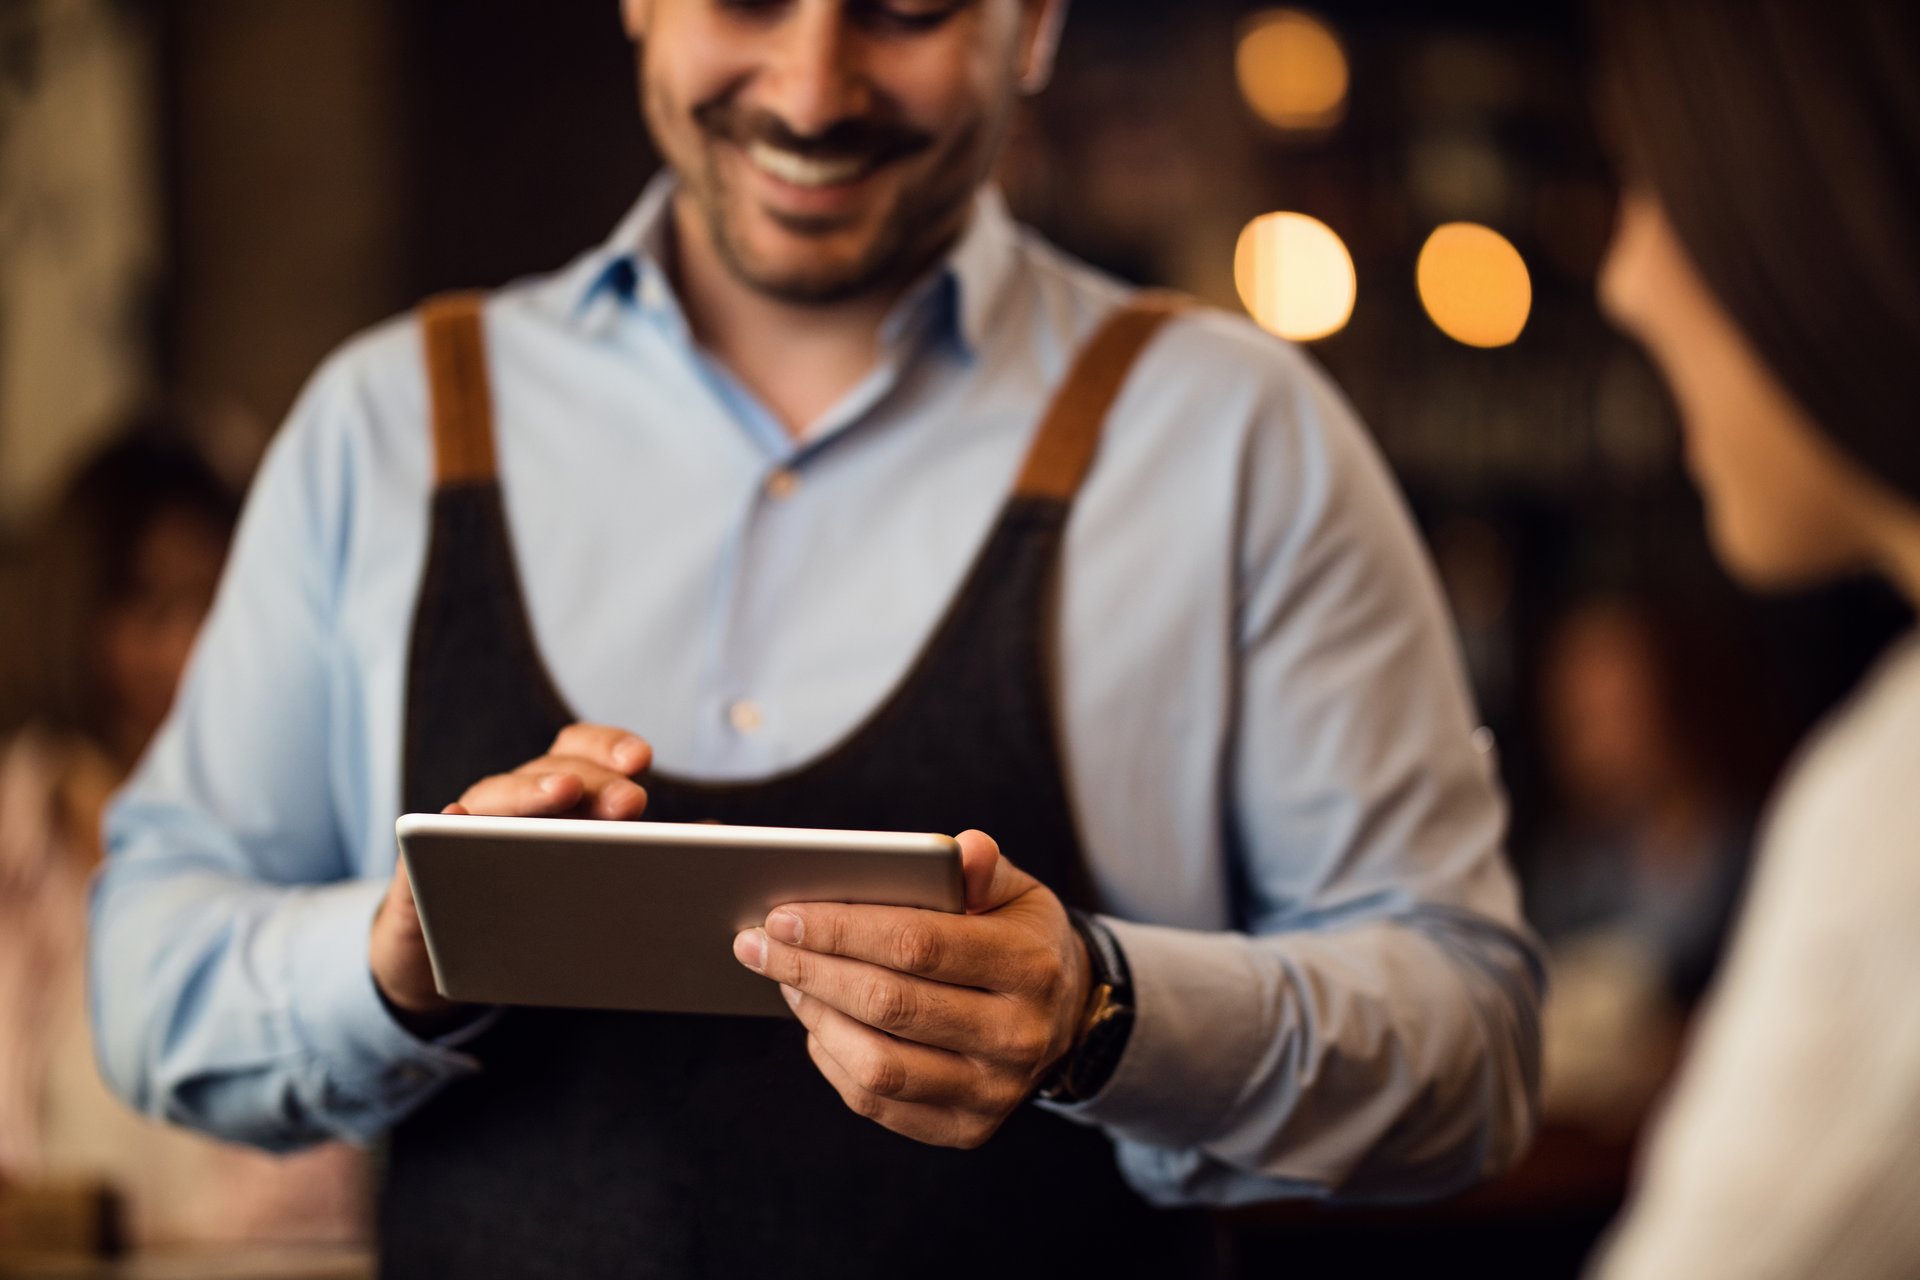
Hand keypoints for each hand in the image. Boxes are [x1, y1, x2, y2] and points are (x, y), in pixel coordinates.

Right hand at [369, 724, 652, 1032]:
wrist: (448, 960)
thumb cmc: (537, 910)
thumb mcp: (595, 885)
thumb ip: (645, 856)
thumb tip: (716, 838)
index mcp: (558, 799)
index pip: (582, 752)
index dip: (608, 747)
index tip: (642, 759)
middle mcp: (512, 804)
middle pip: (548, 773)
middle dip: (590, 781)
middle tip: (627, 799)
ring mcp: (465, 832)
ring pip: (493, 799)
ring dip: (527, 793)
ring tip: (557, 794)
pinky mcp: (423, 870)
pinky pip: (428, 846)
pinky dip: (441, 830)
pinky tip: (455, 825)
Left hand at [732, 830, 1093, 1148]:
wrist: (1066, 1018)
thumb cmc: (1018, 938)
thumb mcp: (1016, 894)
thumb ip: (982, 869)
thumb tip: (961, 849)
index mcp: (1029, 966)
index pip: (919, 945)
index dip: (843, 929)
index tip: (783, 913)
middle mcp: (1018, 1037)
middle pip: (889, 1004)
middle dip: (810, 969)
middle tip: (755, 942)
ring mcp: (993, 1093)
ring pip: (878, 1064)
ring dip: (815, 1017)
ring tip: (783, 978)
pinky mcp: (965, 1130)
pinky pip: (878, 1102)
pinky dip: (832, 1060)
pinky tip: (815, 1021)